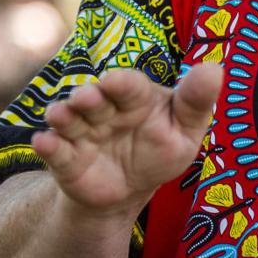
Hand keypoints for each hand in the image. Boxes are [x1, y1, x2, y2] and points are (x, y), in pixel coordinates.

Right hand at [31, 64, 223, 216]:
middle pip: (93, 99)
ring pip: (69, 119)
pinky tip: (43, 143)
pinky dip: (47, 146)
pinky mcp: (65, 158)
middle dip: (88, 97)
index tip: (114, 82)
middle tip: (88, 98)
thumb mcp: (184, 132)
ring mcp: (81, 132)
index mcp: (134, 98)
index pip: (128, 86)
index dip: (121, 83)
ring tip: (61, 116)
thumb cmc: (159, 150)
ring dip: (63, 115)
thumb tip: (214, 67)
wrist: (129, 190)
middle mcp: (103, 109)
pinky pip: (54, 150)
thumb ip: (196, 102)